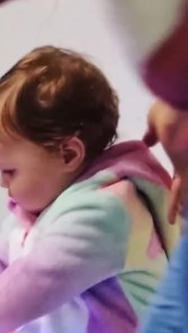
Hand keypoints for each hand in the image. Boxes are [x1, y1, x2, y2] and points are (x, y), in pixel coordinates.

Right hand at [143, 99, 187, 224]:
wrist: (180, 111)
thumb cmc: (171, 110)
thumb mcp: (157, 118)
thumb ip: (152, 131)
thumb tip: (147, 141)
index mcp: (182, 151)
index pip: (181, 174)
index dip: (177, 185)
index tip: (171, 192)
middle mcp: (187, 161)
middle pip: (185, 186)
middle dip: (182, 201)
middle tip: (179, 216)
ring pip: (185, 192)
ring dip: (182, 206)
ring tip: (177, 222)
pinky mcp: (186, 171)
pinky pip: (181, 194)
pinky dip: (177, 206)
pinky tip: (174, 220)